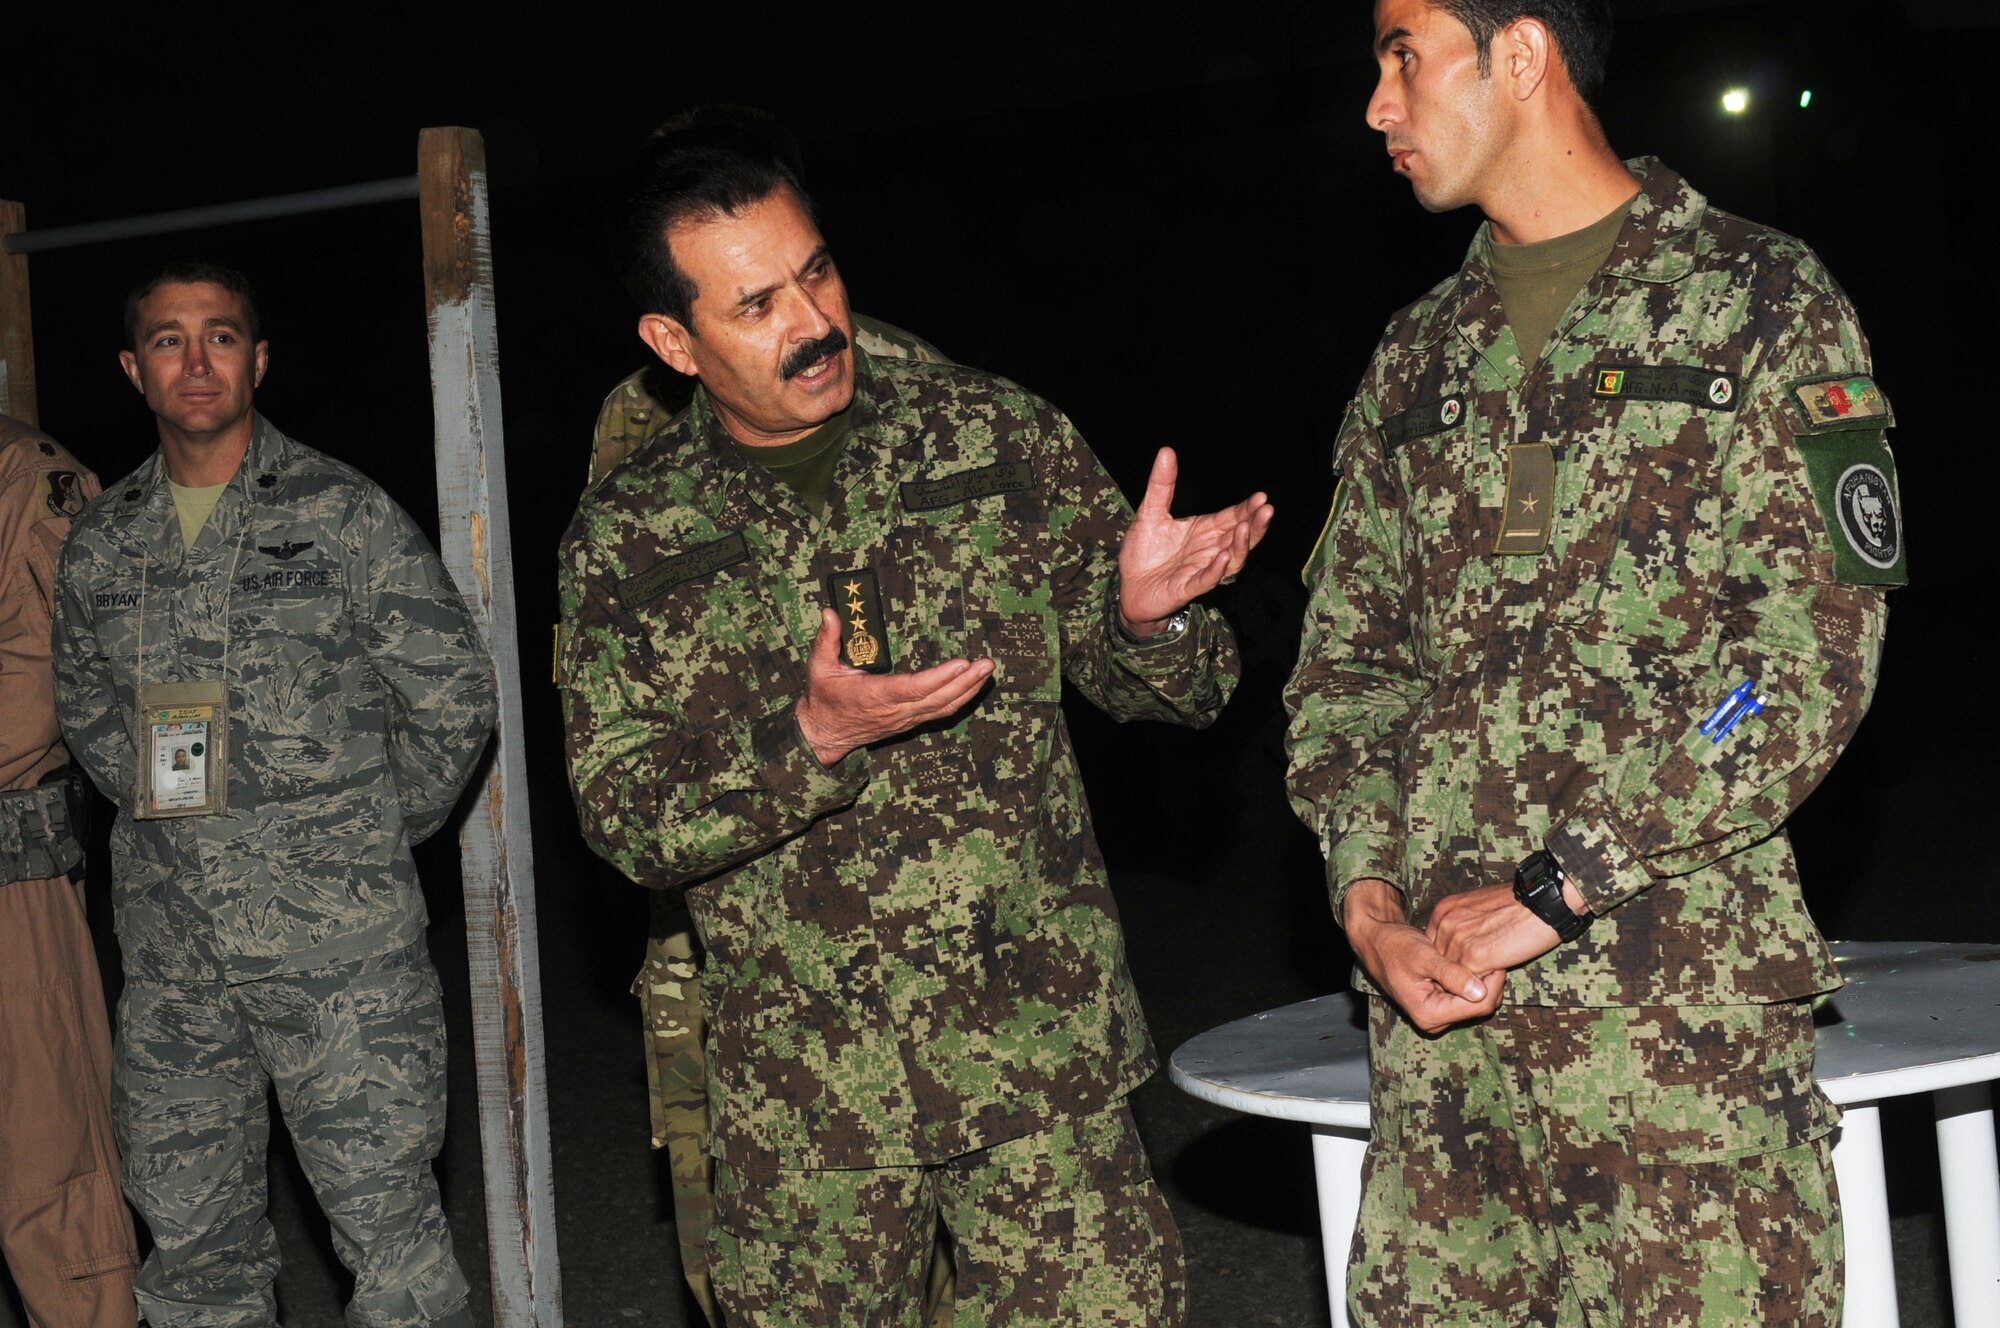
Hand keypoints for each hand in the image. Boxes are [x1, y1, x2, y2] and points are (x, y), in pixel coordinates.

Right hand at [793, 608, 994, 764]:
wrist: (824, 733)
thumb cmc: (824, 698)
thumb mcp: (819, 667)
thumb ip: (826, 639)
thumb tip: (830, 612)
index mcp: (874, 696)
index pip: (912, 688)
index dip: (939, 678)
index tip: (961, 663)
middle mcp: (894, 711)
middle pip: (937, 699)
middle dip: (965, 682)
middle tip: (987, 664)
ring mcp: (904, 719)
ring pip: (943, 707)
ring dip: (968, 690)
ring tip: (987, 671)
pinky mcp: (910, 722)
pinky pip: (940, 711)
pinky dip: (960, 699)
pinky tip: (974, 686)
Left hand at [1116, 448, 1274, 634]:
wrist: (1127, 586)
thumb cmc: (1143, 552)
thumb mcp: (1150, 513)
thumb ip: (1161, 485)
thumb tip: (1166, 451)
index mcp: (1204, 530)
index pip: (1232, 517)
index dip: (1247, 509)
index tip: (1261, 497)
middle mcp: (1208, 549)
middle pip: (1239, 537)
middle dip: (1254, 524)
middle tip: (1266, 509)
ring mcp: (1200, 569)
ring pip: (1231, 560)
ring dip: (1239, 545)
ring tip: (1244, 528)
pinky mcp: (1187, 588)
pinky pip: (1205, 580)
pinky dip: (1215, 571)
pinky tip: (1223, 558)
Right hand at [1343, 879, 1503, 1035]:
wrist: (1376, 941)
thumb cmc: (1394, 945)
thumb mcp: (1423, 956)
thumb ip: (1451, 974)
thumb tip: (1479, 992)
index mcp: (1428, 1013)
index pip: (1478, 1006)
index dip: (1493, 983)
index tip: (1498, 959)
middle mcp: (1433, 1020)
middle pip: (1479, 1007)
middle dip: (1489, 983)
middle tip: (1493, 956)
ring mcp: (1436, 1014)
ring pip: (1475, 1003)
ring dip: (1482, 982)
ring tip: (1483, 957)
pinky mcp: (1438, 1005)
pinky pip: (1466, 997)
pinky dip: (1472, 981)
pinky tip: (1471, 962)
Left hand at [1426, 881, 1582, 974]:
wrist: (1543, 900)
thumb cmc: (1519, 903)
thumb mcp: (1480, 906)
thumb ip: (1465, 924)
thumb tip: (1464, 943)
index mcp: (1444, 910)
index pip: (1434, 948)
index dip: (1451, 960)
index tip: (1469, 963)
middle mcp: (1445, 924)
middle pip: (1441, 964)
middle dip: (1459, 974)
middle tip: (1481, 976)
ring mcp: (1457, 940)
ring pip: (1454, 976)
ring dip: (1471, 983)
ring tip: (1492, 978)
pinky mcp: (1474, 957)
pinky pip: (1469, 983)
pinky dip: (1482, 987)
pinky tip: (1498, 978)